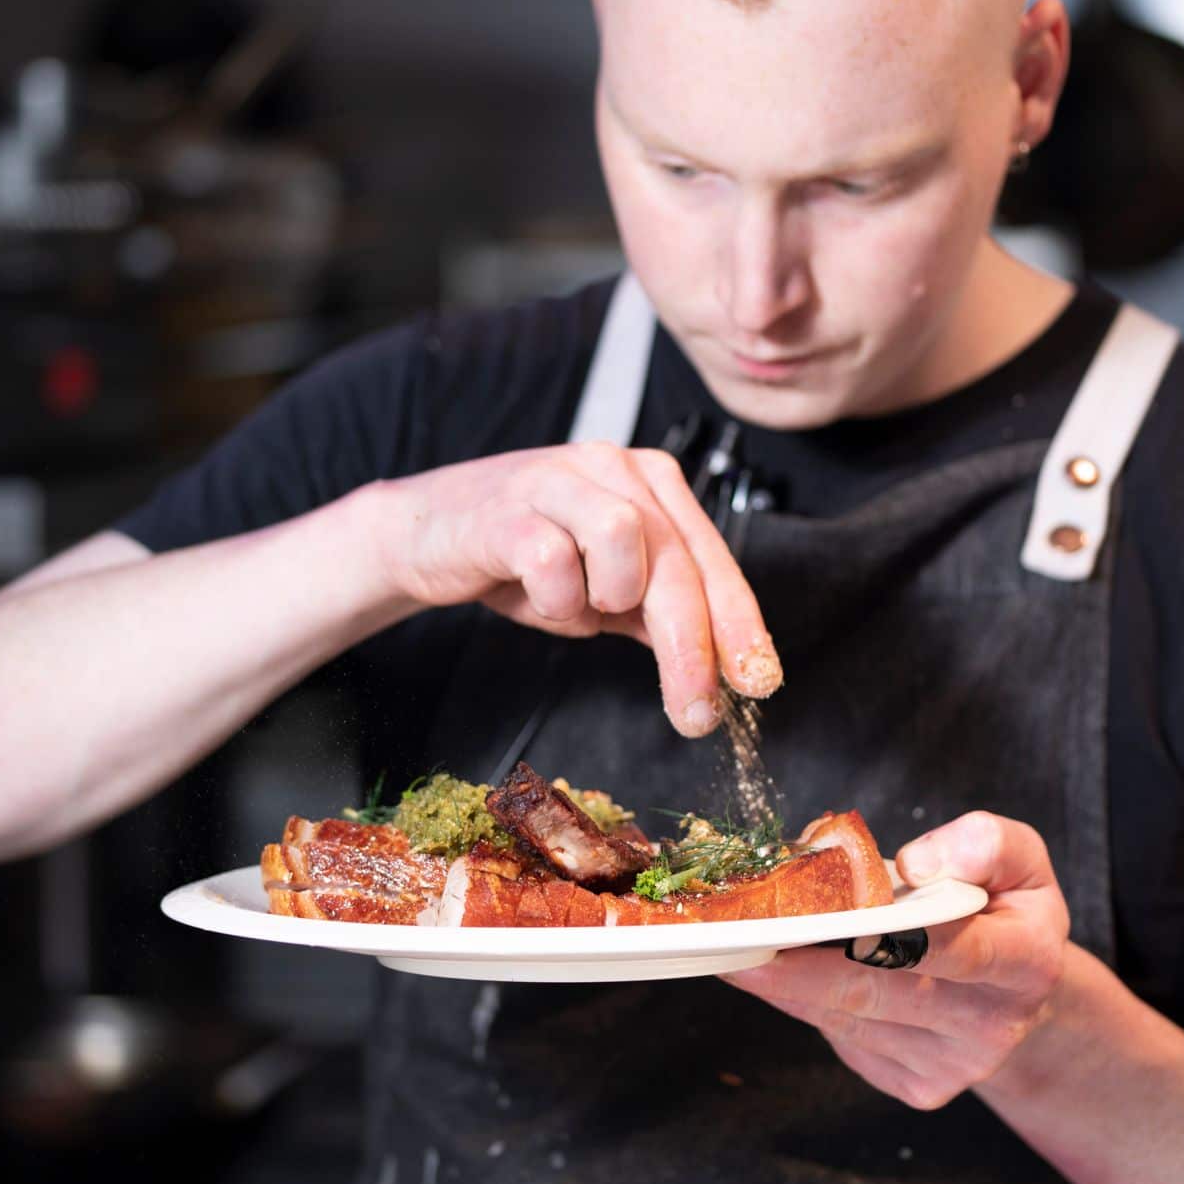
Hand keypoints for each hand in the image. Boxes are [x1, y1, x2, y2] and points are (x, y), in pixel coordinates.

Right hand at [362, 443, 779, 735]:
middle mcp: (614, 468)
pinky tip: (539, 597)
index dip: (740, 626)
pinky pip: (551, 559)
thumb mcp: (604, 588)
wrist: (425, 534)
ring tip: (581, 607)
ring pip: (624, 539)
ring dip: (608, 597)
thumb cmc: (521, 556)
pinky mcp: (506, 507)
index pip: (713, 560)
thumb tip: (723, 666)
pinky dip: (555, 598)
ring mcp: (559, 479)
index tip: (758, 684)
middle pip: (676, 561)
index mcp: (652, 484)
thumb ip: (658, 613)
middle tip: (695, 715)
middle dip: (691, 647)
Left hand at [723, 812, 1068, 1109]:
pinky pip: (844, 1040)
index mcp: (1027, 962)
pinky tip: (776, 972)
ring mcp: (952, 1064)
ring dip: (786, 983)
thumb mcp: (1017, 858)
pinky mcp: (916, 1085)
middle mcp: (992, 1024)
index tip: (819, 916)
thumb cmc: (1006, 909)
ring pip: (851, 1019)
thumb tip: (920, 863)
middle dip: (802, 963)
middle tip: (740, 936)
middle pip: (882, 990)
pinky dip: (802, 1003)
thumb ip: (984, 843)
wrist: (1022, 991)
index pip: (955, 949)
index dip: (886, 932)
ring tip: (735, 948)